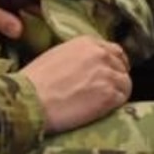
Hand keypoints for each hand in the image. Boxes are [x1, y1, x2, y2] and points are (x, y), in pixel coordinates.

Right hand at [17, 37, 131, 131]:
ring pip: (125, 83)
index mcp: (87, 43)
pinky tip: (102, 110)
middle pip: (122, 66)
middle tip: (107, 91)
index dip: (113, 64)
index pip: (114, 51)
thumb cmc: (33, 81)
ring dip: (117, 92)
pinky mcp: (109, 95)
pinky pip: (122, 99)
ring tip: (102, 103)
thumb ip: (78, 57)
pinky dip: (115, 105)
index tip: (109, 74)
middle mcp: (100, 54)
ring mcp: (107, 74)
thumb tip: (87, 67)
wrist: (28, 100)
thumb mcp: (56, 56)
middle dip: (116, 77)